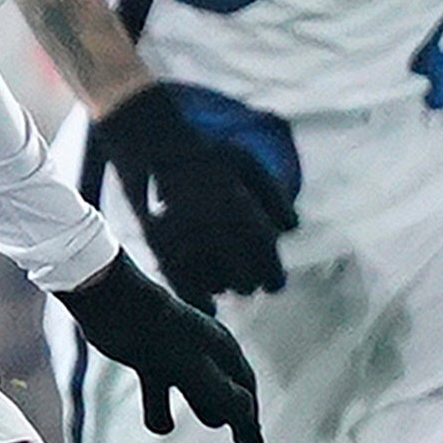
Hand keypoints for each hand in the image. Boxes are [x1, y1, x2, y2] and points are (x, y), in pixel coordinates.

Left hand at [57, 255, 262, 442]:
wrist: (113, 303)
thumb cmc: (159, 334)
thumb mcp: (197, 371)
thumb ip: (224, 401)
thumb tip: (252, 432)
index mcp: (220, 347)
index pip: (245, 386)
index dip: (249, 414)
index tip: (253, 442)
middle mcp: (201, 348)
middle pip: (223, 387)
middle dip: (229, 411)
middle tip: (241, 437)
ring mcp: (173, 354)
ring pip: (195, 389)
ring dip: (201, 406)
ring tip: (211, 422)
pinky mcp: (146, 359)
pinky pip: (160, 391)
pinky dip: (161, 409)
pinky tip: (161, 424)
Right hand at [85, 81, 296, 303]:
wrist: (151, 140)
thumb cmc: (204, 151)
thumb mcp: (247, 163)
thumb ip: (274, 197)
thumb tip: (291, 230)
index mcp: (240, 210)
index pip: (266, 261)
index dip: (274, 278)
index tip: (274, 285)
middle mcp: (215, 229)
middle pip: (244, 281)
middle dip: (250, 282)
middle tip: (250, 282)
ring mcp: (186, 240)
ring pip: (216, 286)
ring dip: (224, 286)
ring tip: (225, 280)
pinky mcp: (160, 247)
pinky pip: (185, 288)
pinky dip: (199, 298)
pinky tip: (207, 302)